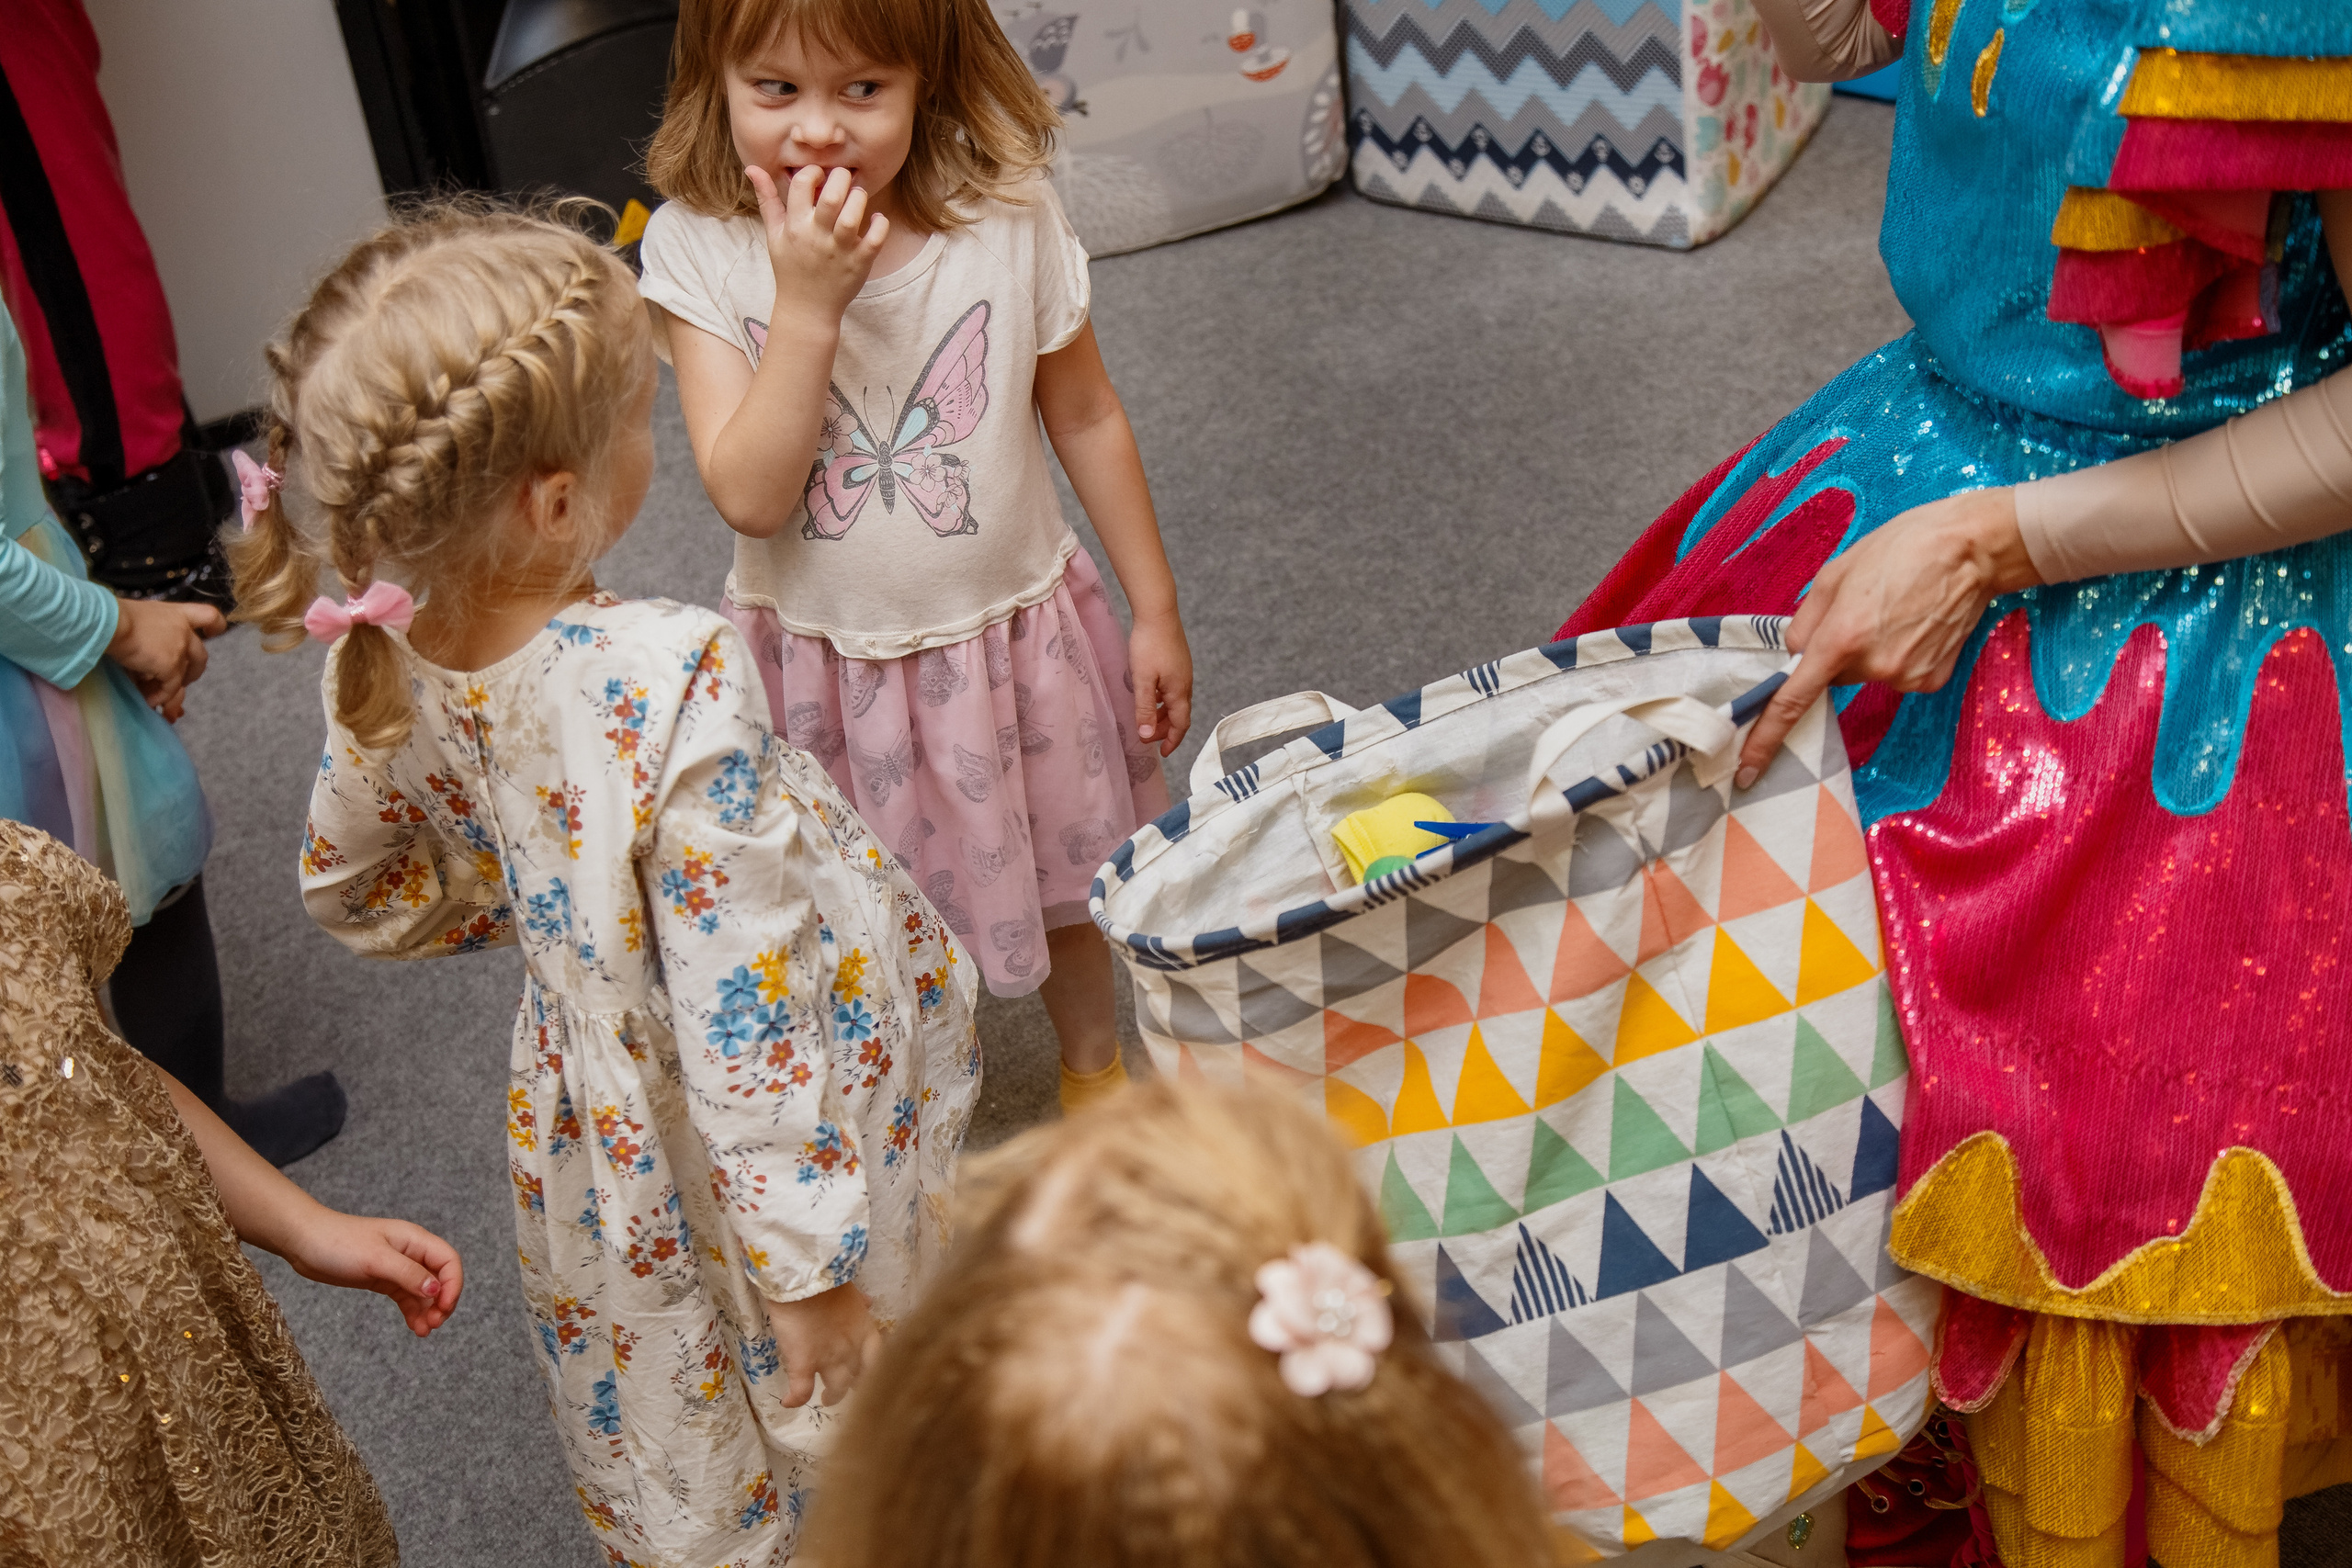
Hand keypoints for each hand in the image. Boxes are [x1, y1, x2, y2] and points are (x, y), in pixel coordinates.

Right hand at [106, 596, 224, 720]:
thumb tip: (146, 666)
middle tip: (182, 683)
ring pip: (183, 676)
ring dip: (172, 690)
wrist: (108, 622)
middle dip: (193, 672)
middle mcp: (183, 630)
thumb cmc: (112, 617)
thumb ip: (151, 637)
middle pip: (200, 655)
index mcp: (176, 613)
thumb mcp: (137, 621)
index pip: (208, 615)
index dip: (215, 626)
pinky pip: (170, 688)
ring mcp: (180, 648)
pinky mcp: (171, 666)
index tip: (213, 634)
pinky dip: (159, 697)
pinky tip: (148, 701)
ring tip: (157, 699)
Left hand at [279, 1209, 463, 1336]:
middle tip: (434, 1323)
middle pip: (440, 1278)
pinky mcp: (382, 1279)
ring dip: (428, 1311)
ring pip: (424, 1291)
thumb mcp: (375, 1259)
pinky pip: (406, 1297)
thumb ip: (408, 1274)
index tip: (444, 1307)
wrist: (304, 1242)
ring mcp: (397, 1267)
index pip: (448, 1261)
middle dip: (442, 1301)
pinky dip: (413, 1312)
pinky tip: (413, 1326)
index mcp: (415, 1240)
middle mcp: (410, 1252)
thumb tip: (436, 1290)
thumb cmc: (339, 1242)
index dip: (453, 1284)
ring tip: (423, 1331)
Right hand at [749, 164, 888, 327]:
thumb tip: (752, 168)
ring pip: (853, 216)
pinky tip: (876, 218)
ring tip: (857, 196)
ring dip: (859, 198)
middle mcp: (817, 237)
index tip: (819, 176)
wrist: (806, 308)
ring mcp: (840, 251)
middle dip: (841, 178)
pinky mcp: (859, 263)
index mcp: (795, 227)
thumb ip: (767, 199)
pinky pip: (875, 239)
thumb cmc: (790, 267)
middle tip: (844, 179)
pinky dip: (880, 224)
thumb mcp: (774, 234)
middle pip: (832, 197)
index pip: (801, 185)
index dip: (812, 172)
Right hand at [765, 1282, 880, 1407]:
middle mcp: (851, 1351)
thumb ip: (860, 1303)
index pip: (879, 1362)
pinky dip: (794, 1399)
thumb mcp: (850, 1292)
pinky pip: (801, 1391)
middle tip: (850, 1387)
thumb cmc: (828, 1283)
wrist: (804, 1280)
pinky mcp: (803, 1364)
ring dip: (833, 1396)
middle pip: (860, 1380)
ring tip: (826, 1399)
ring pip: (837, 1390)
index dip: (875, 1372)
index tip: (868, 1374)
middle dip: (856, 1387)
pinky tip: (788, 1402)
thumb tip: (868, 1304)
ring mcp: (828, 1360)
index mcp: (865, 1333)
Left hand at [1130, 612, 1192, 755]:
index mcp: (1179, 691)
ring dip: (1162, 715)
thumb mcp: (1142, 680)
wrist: (1158, 612)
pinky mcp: (1178, 662)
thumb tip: (1146, 735)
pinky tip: (1151, 695)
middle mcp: (1185, 684)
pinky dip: (1163, 700)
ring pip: (1175, 702)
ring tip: (1147, 719)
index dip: (1172, 740)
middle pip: (1178, 715)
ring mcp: (1183, 672)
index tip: (1163, 753)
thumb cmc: (1149, 645)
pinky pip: (1173, 689)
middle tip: (1148, 737)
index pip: (1180, 724)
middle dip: (1165, 730)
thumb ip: (1144, 708)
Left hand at [1735, 486, 2039, 785]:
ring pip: (1865, 675)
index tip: (1747, 769)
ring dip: (1869, 651)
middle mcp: (1872, 667)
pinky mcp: (1930, 681)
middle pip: (1832, 676)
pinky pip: (1895, 675)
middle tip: (1863, 611)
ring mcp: (1904, 678)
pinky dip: (1898, 655)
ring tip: (1896, 610)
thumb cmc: (1901, 549)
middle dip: (1835, 651)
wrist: (1971, 549)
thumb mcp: (1834, 574)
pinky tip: (1916, 625)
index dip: (1765, 739)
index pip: (1792, 701)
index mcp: (1839, 639)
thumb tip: (1794, 656)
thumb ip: (1804, 622)